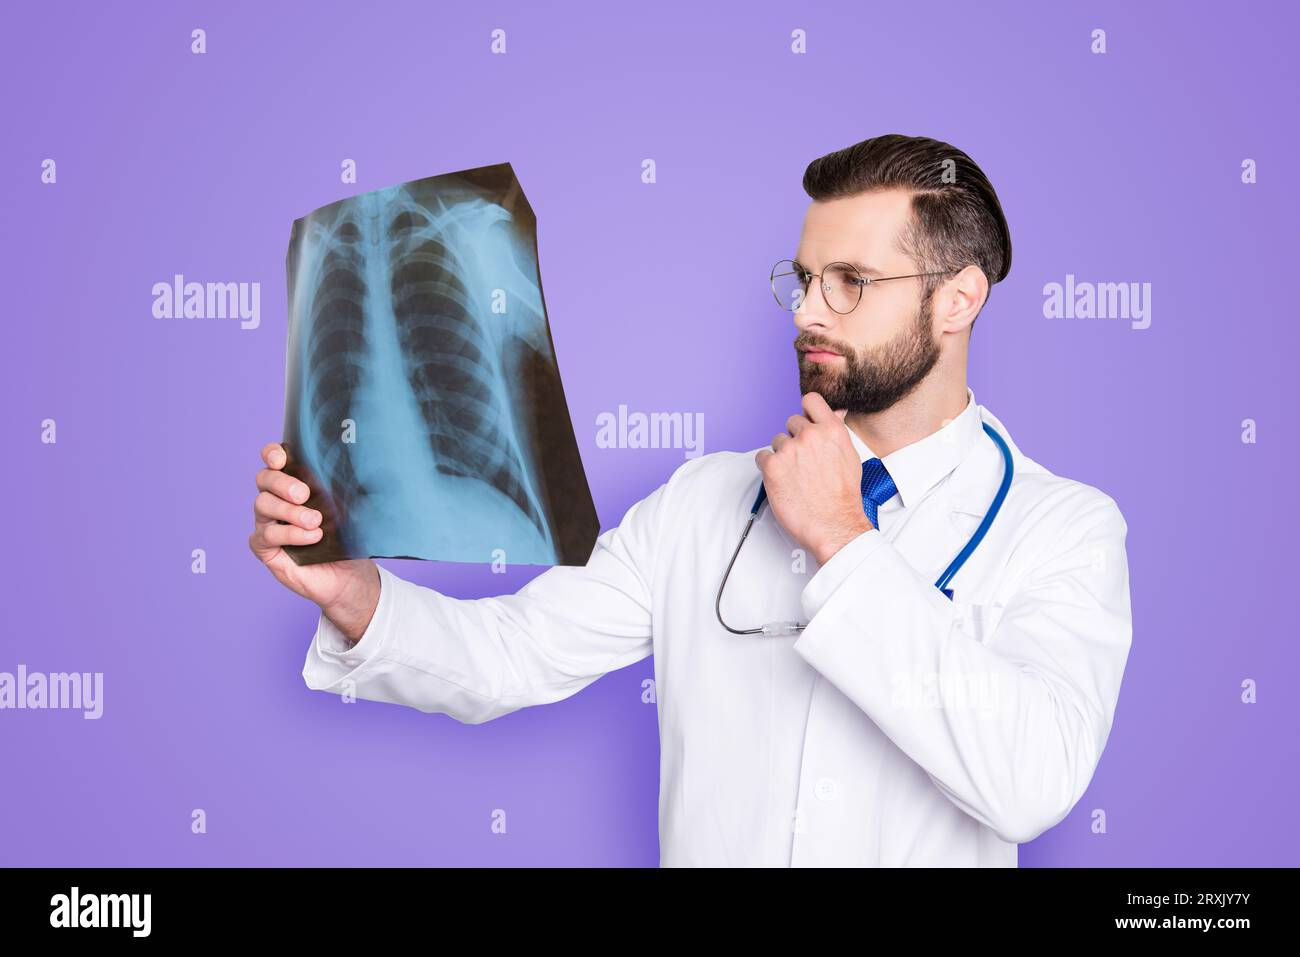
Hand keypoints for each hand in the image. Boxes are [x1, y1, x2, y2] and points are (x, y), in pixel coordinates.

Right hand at [248, 442, 379, 642]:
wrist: (350, 575)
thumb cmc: (348, 537)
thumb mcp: (350, 508)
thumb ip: (342, 488)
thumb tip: (354, 466)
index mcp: (293, 484)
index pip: (273, 461)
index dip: (272, 454)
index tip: (281, 457)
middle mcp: (276, 500)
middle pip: (263, 480)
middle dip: (281, 483)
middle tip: (304, 494)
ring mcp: (267, 524)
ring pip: (262, 505)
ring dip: (289, 511)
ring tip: (315, 521)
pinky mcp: (266, 549)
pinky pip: (266, 535)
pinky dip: (290, 534)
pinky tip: (311, 537)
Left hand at [754, 392, 872, 565]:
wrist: (834, 525)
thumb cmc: (843, 496)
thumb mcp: (849, 456)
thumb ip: (836, 432)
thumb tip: (836, 412)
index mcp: (831, 430)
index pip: (810, 400)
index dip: (806, 411)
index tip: (806, 422)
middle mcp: (810, 435)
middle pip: (791, 422)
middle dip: (795, 439)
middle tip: (803, 462)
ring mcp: (790, 449)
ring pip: (777, 441)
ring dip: (782, 455)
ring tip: (795, 476)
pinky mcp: (772, 466)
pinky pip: (762, 457)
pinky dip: (768, 468)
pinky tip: (782, 481)